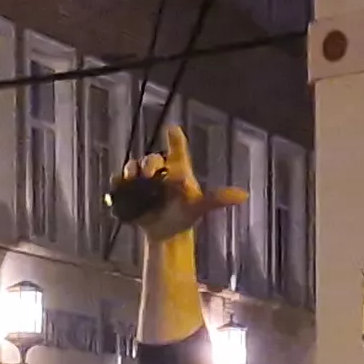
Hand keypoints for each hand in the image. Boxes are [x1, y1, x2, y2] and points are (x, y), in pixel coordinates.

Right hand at [110, 122, 244, 243]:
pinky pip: (121, 182)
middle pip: (153, 159)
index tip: (172, 129)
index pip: (177, 148)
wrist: (166, 234)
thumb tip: (244, 195)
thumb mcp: (200, 207)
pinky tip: (121, 185)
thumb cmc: (186, 216)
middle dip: (150, 163)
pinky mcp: (131, 192)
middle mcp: (161, 172)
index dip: (175, 138)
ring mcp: (144, 181)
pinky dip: (119, 182)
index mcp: (178, 170)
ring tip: (134, 178)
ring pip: (135, 166)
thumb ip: (219, 199)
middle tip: (150, 174)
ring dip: (132, 169)